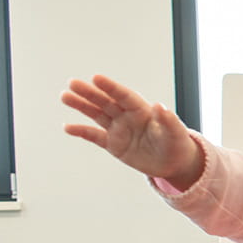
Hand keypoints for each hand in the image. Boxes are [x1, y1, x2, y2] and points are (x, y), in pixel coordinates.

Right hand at [61, 74, 203, 190]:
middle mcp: (128, 116)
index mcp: (142, 110)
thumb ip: (168, 120)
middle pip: (106, 102)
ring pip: (97, 114)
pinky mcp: (114, 144)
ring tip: (65, 96)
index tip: (96, 78)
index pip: (124, 96)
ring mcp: (119, 129)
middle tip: (73, 84)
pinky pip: (95, 136)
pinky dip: (82, 132)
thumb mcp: (176, 132)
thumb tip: (160, 106)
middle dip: (90, 93)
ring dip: (82, 106)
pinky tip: (68, 127)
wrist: (174, 163)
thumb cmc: (177, 144)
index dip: (110, 87)